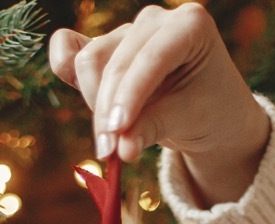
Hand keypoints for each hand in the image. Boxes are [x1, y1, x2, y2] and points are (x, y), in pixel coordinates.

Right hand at [48, 4, 270, 205]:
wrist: (210, 114)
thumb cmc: (209, 111)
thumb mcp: (188, 121)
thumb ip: (153, 129)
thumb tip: (120, 149)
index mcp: (190, 25)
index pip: (150, 58)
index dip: (130, 96)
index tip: (117, 133)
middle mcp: (156, 20)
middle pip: (113, 60)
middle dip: (108, 110)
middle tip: (109, 152)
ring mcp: (128, 32)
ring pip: (90, 61)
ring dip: (94, 102)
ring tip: (113, 138)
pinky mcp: (106, 48)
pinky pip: (70, 48)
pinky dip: (64, 67)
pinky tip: (72, 88)